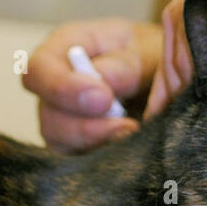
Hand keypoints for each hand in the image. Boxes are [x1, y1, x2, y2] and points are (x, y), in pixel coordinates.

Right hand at [26, 18, 163, 150]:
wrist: (168, 75)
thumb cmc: (151, 54)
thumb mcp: (146, 49)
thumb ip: (125, 64)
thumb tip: (102, 78)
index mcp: (65, 47)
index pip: (38, 70)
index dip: (62, 88)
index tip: (104, 99)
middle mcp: (56, 84)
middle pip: (47, 114)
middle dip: (85, 125)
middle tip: (127, 125)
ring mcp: (62, 116)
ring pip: (59, 141)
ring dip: (97, 142)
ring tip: (132, 132)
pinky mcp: (76, 143)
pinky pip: (75, 159)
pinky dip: (100, 156)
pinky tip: (126, 146)